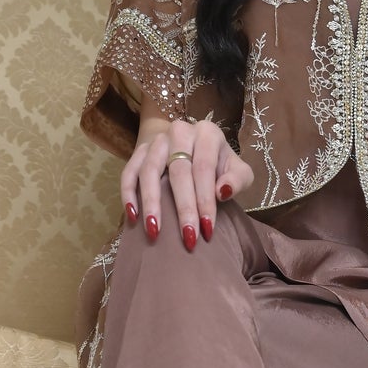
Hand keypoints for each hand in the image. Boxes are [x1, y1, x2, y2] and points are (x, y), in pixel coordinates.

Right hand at [120, 118, 253, 249]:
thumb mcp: (239, 171)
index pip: (204, 168)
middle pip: (178, 170)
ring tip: (154, 231)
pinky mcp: (139, 150)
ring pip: (149, 170)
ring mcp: (157, 140)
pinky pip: (129, 171)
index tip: (207, 229)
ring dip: (151, 202)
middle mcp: (180, 131)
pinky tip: (132, 216)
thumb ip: (237, 180)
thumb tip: (223, 192)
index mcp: (208, 134)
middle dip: (183, 206)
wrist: (195, 148)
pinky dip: (128, 193)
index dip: (205, 199)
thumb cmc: (220, 166)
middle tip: (187, 236)